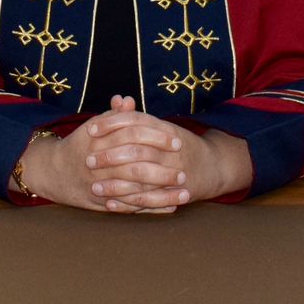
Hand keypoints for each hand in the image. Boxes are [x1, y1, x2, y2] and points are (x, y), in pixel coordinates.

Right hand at [8, 106, 169, 212]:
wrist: (53, 172)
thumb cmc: (79, 146)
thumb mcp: (93, 127)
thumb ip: (114, 116)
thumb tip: (128, 100)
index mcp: (98, 140)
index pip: (132, 135)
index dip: (156, 137)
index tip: (177, 140)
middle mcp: (99, 164)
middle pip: (135, 167)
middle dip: (163, 170)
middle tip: (185, 170)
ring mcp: (99, 186)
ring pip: (134, 192)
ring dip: (162, 194)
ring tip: (185, 192)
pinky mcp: (101, 204)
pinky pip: (129, 208)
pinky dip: (151, 209)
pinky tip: (171, 207)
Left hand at [83, 97, 251, 212]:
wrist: (215, 166)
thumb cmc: (182, 145)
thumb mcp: (163, 127)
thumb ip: (139, 117)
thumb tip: (118, 100)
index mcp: (166, 129)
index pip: (135, 123)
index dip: (111, 124)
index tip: (90, 129)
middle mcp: (170, 150)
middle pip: (136, 151)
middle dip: (110, 156)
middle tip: (88, 160)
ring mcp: (174, 172)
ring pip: (141, 178)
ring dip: (116, 184)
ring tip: (94, 186)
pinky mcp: (175, 192)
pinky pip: (149, 199)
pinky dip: (129, 202)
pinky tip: (110, 204)